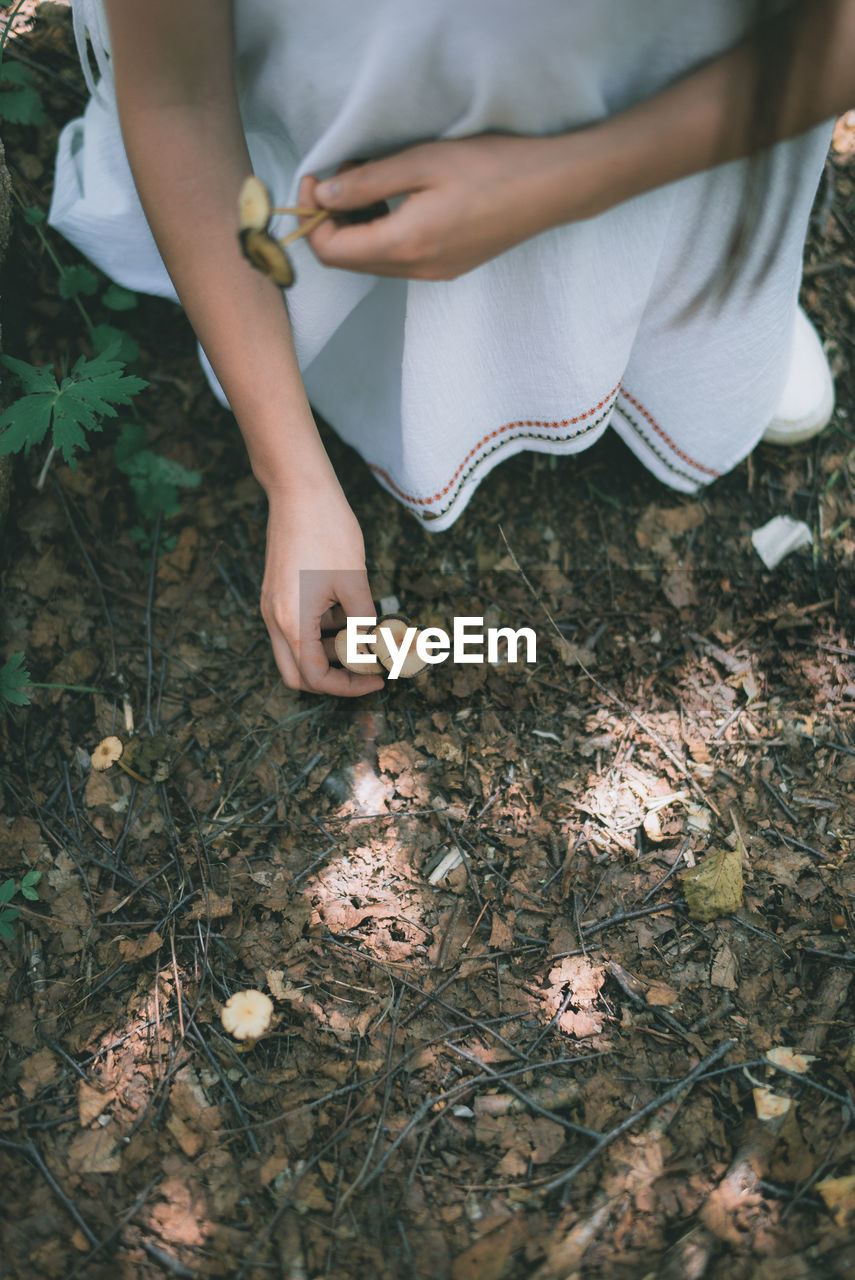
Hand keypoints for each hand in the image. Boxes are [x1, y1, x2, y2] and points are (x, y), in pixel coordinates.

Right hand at [260, 485, 384, 696]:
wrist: (298, 490)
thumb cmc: (328, 531)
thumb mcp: (354, 582)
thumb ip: (363, 623)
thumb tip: (373, 651)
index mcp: (292, 622)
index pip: (315, 678)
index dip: (348, 686)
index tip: (377, 679)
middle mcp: (275, 619)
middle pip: (297, 674)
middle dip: (332, 679)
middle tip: (365, 670)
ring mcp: (273, 605)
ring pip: (297, 650)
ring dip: (329, 651)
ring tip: (363, 633)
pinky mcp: (277, 592)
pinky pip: (297, 626)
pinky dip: (322, 629)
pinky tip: (349, 610)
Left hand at [299, 133, 581, 280]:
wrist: (551, 188)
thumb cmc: (492, 166)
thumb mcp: (422, 162)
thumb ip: (367, 182)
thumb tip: (323, 197)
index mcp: (404, 245)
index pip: (330, 250)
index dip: (311, 216)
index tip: (316, 179)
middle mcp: (415, 271)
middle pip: (347, 260)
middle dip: (331, 220)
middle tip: (341, 175)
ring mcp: (432, 274)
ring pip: (371, 260)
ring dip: (357, 225)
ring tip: (370, 181)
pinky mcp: (447, 268)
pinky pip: (396, 259)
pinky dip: (382, 232)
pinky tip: (397, 198)